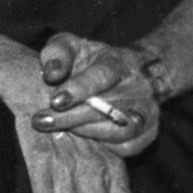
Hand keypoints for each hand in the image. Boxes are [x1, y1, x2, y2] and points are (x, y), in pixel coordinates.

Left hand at [32, 32, 160, 157]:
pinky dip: (104, 146)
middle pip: (109, 106)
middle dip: (71, 116)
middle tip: (42, 121)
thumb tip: (51, 73)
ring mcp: (148, 109)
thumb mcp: (71, 46)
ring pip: (120, 130)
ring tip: (62, 128)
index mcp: (119, 61)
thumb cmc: (90, 60)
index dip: (79, 89)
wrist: (128, 72)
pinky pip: (128, 146)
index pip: (102, 75)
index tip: (55, 101)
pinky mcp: (150, 131)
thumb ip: (57, 53)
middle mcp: (139, 86)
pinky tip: (85, 138)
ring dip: (86, 132)